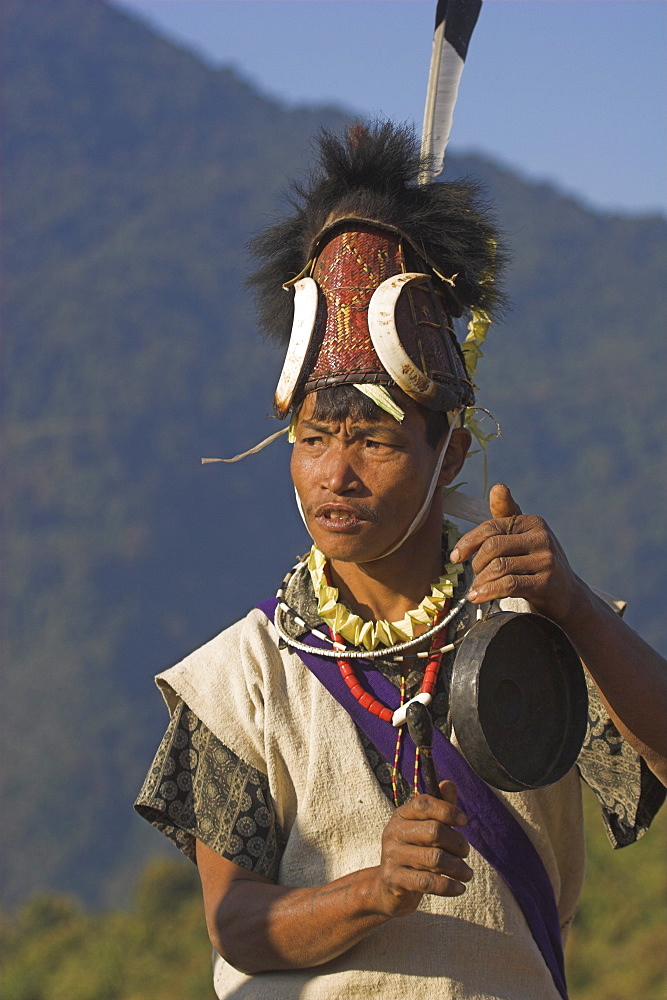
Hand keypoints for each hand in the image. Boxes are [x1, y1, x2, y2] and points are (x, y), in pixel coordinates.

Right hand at [374, 780, 471, 917]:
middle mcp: (393, 832)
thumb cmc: (413, 853)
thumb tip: (448, 784)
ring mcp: (392, 856)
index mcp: (401, 815)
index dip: (447, 810)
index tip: (464, 821)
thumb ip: (439, 808)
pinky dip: (448, 886)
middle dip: (457, 843)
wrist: (387, 887)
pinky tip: (460, 888)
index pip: (424, 803)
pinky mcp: (394, 880)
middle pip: (434, 831)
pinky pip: (427, 882)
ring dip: (458, 867)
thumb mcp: (424, 829)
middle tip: (465, 852)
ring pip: (434, 858)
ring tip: (466, 873)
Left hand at [449, 484, 584, 627]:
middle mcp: (541, 537)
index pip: (491, 527)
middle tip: (475, 576)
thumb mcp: (522, 538)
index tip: (456, 556)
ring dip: (482, 581)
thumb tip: (497, 487)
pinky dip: (488, 592)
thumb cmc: (537, 565)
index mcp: (532, 522)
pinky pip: (509, 585)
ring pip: (499, 566)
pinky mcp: (547, 582)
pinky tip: (479, 597)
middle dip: (477, 564)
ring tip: (478, 589)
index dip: (469, 542)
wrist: (567, 595)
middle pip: (493, 546)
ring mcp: (546, 559)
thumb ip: (505, 517)